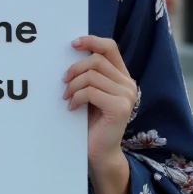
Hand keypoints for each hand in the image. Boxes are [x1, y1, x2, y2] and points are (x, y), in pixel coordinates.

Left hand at [63, 35, 136, 167]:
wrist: (99, 152)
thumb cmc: (91, 121)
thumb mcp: (91, 92)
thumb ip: (89, 74)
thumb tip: (71, 51)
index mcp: (122, 76)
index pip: (110, 47)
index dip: (91, 41)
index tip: (72, 44)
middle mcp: (128, 84)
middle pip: (97, 59)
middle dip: (75, 68)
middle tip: (63, 82)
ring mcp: (127, 95)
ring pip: (92, 75)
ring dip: (73, 85)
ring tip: (67, 97)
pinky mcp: (120, 107)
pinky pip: (91, 92)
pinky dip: (76, 97)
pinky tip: (72, 107)